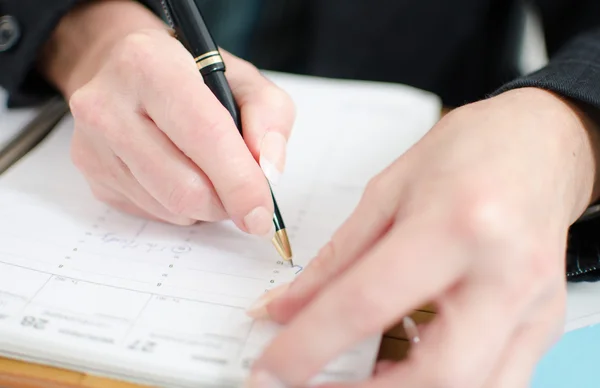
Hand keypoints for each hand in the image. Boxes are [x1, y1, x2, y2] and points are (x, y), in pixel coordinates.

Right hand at [41, 1, 293, 232]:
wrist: (119, 64)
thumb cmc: (188, 72)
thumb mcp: (243, 78)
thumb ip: (269, 116)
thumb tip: (268, 169)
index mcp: (150, 65)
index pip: (205, 136)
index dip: (240, 182)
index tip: (262, 213)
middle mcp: (109, 105)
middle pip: (184, 188)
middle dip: (226, 202)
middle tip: (242, 191)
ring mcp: (93, 144)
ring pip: (170, 208)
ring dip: (205, 206)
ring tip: (209, 172)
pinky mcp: (91, 173)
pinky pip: (151, 212)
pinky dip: (180, 205)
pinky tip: (179, 172)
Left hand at [245, 88, 599, 386]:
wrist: (540, 144)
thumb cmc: (469, 151)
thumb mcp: (388, 192)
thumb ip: (337, 260)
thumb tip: (287, 308)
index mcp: (458, 226)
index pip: (368, 305)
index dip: (307, 346)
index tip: (269, 369)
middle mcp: (506, 276)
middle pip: (436, 376)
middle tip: (306, 387)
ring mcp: (533, 309)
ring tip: (352, 381)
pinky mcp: (541, 327)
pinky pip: (493, 383)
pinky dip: (438, 386)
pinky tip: (402, 368)